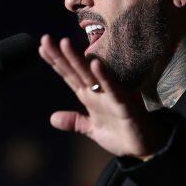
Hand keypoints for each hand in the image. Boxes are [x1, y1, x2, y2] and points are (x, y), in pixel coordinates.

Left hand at [38, 35, 167, 158]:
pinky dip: (104, 76)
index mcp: (89, 96)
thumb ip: (74, 121)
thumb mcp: (92, 129)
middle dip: (60, 55)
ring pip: (90, 74)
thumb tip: (52, 118)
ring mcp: (110, 95)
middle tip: (45, 39)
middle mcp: (98, 92)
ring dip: (77, 59)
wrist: (144, 147)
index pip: (69, 76)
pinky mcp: (123, 102)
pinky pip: (112, 87)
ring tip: (64, 43)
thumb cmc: (121, 135)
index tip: (41, 48)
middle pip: (75, 70)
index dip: (55, 62)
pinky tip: (94, 63)